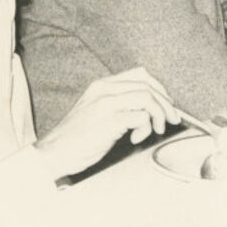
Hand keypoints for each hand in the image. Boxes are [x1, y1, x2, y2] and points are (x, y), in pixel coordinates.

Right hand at [35, 67, 181, 179]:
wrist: (55, 152)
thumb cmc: (77, 137)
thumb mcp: (97, 111)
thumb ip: (118, 103)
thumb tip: (149, 108)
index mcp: (102, 85)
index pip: (140, 74)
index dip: (159, 88)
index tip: (166, 104)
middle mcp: (104, 89)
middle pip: (148, 85)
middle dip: (166, 104)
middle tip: (172, 120)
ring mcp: (106, 103)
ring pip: (147, 98)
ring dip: (158, 116)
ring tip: (155, 130)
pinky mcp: (108, 120)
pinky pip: (141, 117)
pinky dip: (146, 129)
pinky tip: (135, 139)